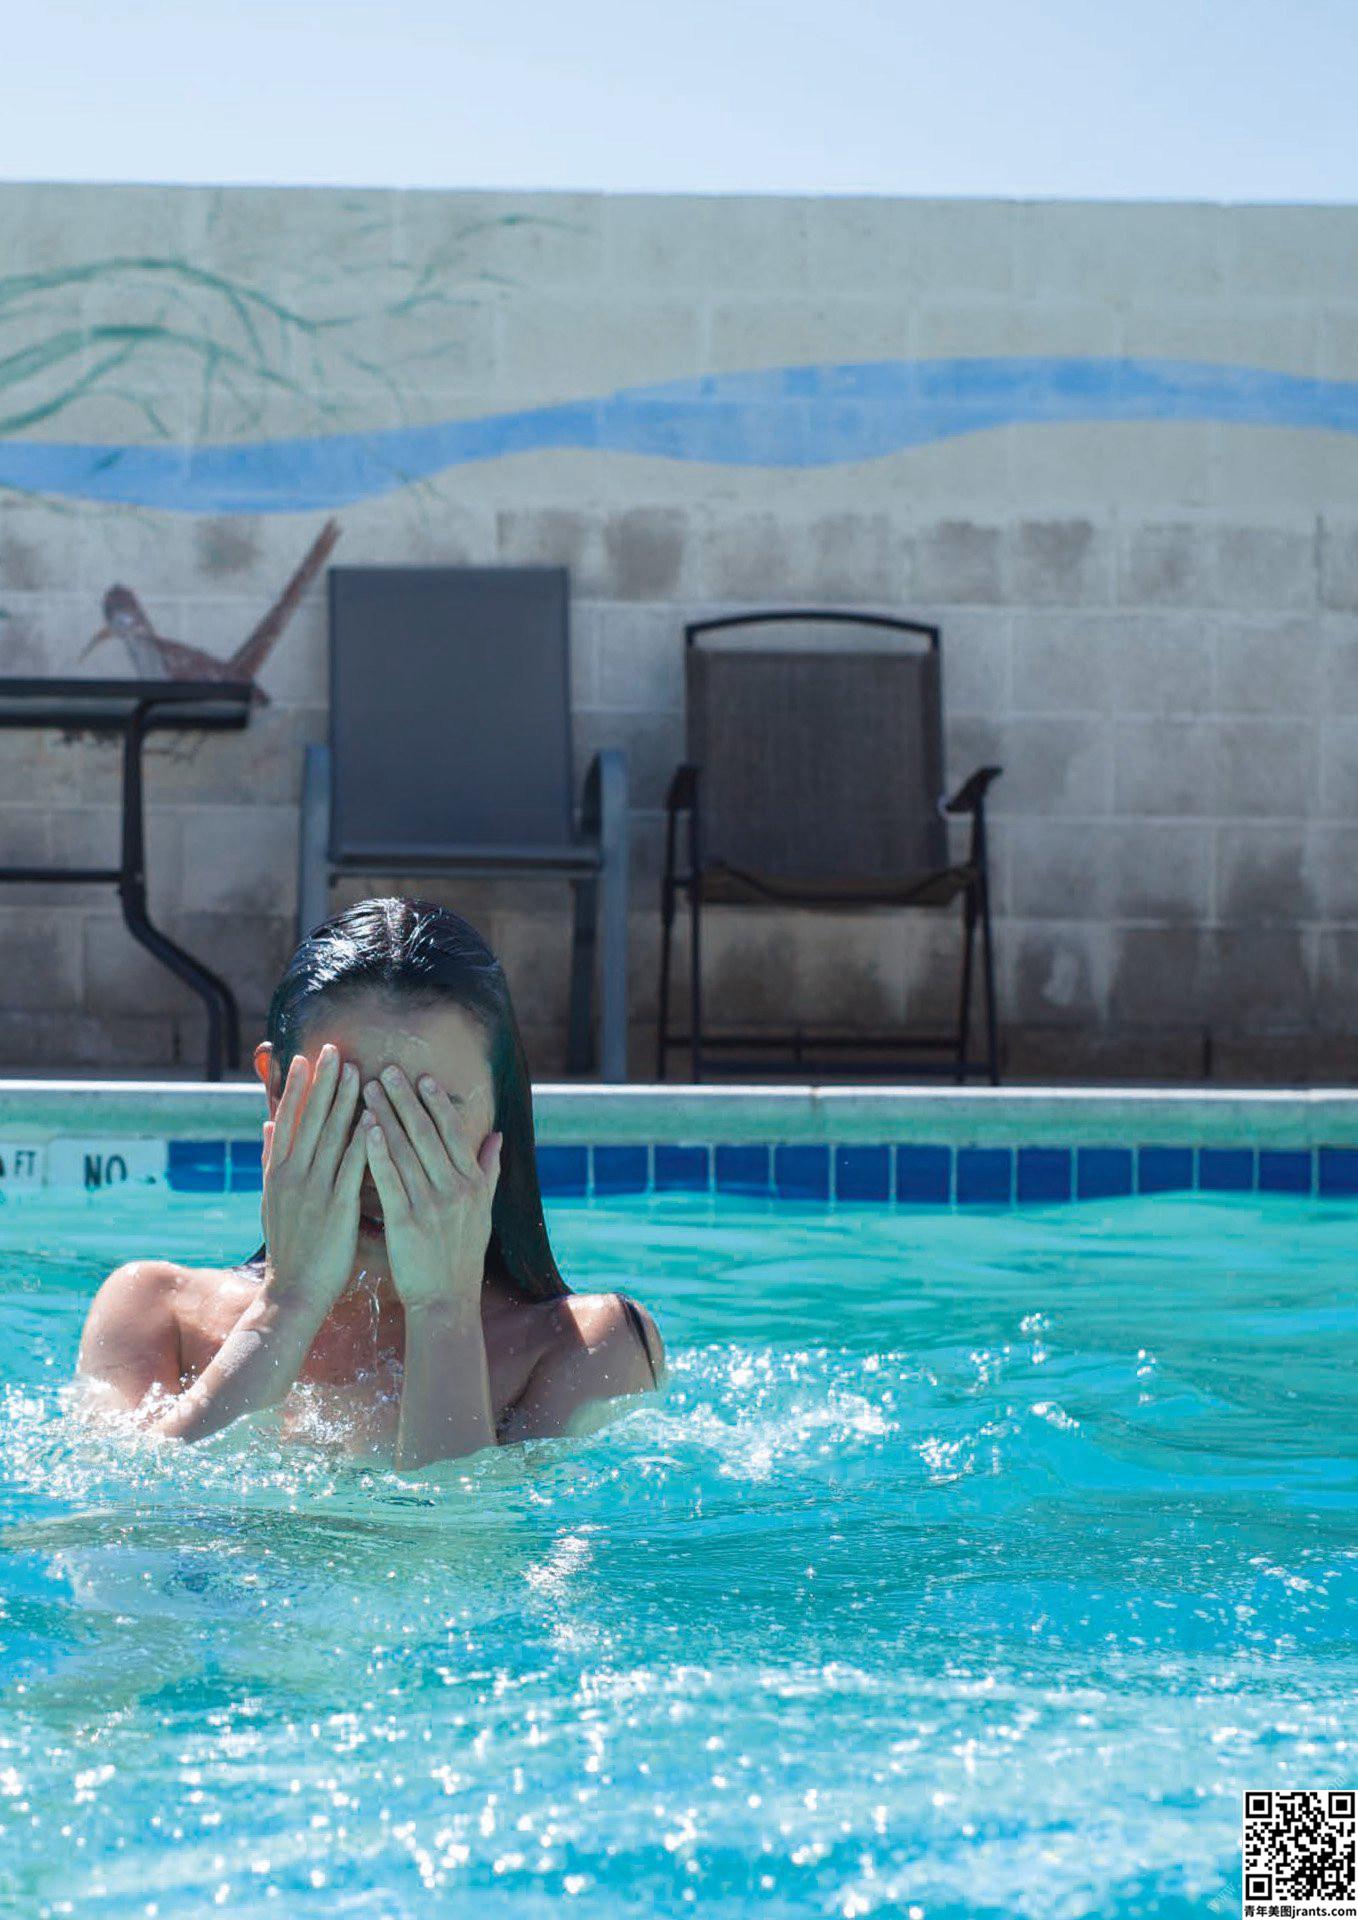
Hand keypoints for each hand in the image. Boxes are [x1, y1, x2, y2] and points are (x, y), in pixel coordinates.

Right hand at [260, 1042, 366, 1319]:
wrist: (294, 1292)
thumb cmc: (291, 1248)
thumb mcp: (273, 1201)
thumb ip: (271, 1161)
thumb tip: (267, 1126)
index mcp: (278, 1174)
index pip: (287, 1120)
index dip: (296, 1087)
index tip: (304, 1057)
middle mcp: (293, 1176)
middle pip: (309, 1120)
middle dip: (322, 1083)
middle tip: (333, 1049)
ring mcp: (314, 1191)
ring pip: (330, 1137)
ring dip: (343, 1101)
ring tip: (355, 1070)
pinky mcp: (337, 1207)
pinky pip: (351, 1167)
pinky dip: (362, 1141)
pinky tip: (373, 1118)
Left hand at [359, 1066, 502, 1313]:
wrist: (447, 1299)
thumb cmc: (462, 1254)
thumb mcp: (483, 1211)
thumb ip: (488, 1170)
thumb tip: (497, 1136)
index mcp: (472, 1183)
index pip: (453, 1133)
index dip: (436, 1103)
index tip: (421, 1077)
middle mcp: (455, 1189)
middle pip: (427, 1134)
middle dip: (406, 1099)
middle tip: (387, 1070)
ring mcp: (432, 1205)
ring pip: (406, 1151)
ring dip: (387, 1116)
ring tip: (368, 1090)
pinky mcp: (407, 1222)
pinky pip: (391, 1180)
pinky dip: (378, 1152)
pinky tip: (365, 1130)